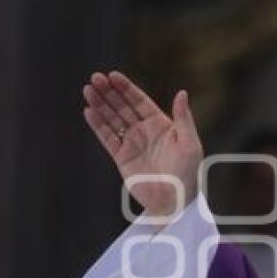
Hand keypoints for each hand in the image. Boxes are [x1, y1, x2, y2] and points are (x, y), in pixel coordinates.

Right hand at [82, 72, 202, 216]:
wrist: (174, 201)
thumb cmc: (188, 173)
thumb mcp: (189, 143)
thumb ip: (183, 118)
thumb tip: (181, 92)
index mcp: (162, 125)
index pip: (140, 101)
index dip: (126, 88)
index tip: (112, 75)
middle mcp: (145, 132)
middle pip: (123, 107)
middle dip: (109, 92)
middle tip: (95, 78)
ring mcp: (132, 144)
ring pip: (112, 119)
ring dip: (100, 104)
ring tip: (87, 89)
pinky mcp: (122, 158)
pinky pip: (107, 138)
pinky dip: (98, 125)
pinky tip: (89, 111)